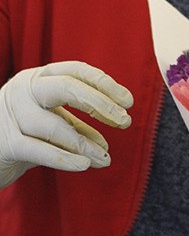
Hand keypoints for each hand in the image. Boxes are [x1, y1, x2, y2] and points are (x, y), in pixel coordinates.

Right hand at [0, 61, 133, 187]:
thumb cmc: (21, 135)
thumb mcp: (50, 124)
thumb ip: (76, 126)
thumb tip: (107, 144)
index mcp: (39, 77)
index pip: (77, 70)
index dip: (105, 84)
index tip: (129, 101)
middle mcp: (23, 89)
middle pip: (68, 87)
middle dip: (100, 104)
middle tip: (126, 122)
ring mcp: (11, 114)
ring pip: (56, 125)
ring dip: (86, 143)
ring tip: (105, 158)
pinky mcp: (5, 143)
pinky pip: (40, 150)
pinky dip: (65, 158)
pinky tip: (85, 165)